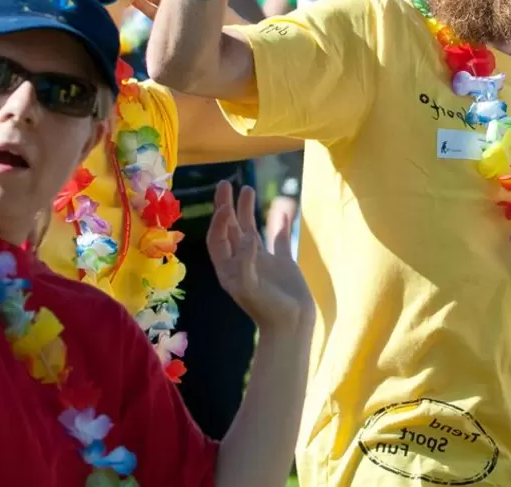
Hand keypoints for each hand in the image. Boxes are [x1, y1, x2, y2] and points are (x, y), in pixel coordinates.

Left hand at [209, 183, 310, 328]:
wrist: (292, 327)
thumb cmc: (268, 310)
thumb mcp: (250, 288)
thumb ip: (246, 262)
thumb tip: (246, 236)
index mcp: (229, 269)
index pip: (217, 239)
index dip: (218, 222)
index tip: (224, 207)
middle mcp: (243, 261)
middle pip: (230, 229)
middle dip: (226, 206)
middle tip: (225, 183)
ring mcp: (263, 261)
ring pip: (251, 229)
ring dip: (247, 210)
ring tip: (248, 188)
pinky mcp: (282, 263)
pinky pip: (279, 238)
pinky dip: (279, 223)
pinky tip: (283, 208)